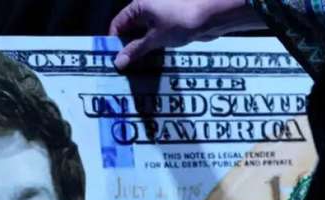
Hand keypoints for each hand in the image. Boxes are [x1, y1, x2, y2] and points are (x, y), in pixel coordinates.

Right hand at [108, 0, 265, 68]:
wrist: (214, 15)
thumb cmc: (182, 20)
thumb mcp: (155, 38)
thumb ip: (135, 50)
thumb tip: (118, 62)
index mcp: (139, 5)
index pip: (117, 23)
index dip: (112, 41)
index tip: (110, 58)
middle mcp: (147, 8)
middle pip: (129, 29)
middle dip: (125, 47)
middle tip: (120, 67)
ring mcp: (160, 16)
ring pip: (142, 35)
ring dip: (138, 50)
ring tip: (133, 68)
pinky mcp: (171, 25)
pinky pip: (155, 37)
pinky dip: (151, 48)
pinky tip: (149, 62)